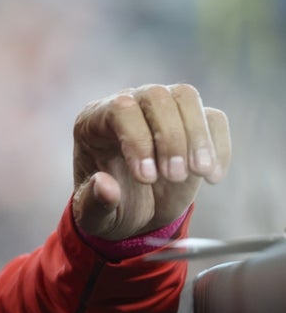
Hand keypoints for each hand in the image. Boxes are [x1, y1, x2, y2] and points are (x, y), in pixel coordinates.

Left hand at [71, 84, 230, 240]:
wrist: (136, 215)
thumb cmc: (110, 209)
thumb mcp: (95, 216)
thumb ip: (94, 203)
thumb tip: (105, 185)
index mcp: (93, 123)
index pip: (119, 109)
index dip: (138, 140)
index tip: (147, 179)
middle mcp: (127, 106)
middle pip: (155, 96)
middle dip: (170, 138)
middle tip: (174, 177)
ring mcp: (160, 111)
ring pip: (185, 97)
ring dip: (197, 136)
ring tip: (199, 172)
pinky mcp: (192, 124)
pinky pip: (213, 119)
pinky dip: (218, 146)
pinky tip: (211, 177)